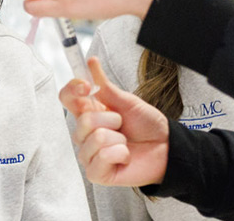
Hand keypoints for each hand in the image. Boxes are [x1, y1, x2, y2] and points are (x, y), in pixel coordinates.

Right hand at [64, 57, 169, 186]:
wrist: (166, 147)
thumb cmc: (147, 125)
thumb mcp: (127, 101)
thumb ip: (105, 85)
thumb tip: (90, 62)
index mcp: (90, 113)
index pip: (67, 98)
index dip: (73, 89)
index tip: (87, 85)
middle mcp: (85, 134)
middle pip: (83, 120)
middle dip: (111, 119)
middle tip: (122, 124)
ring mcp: (89, 154)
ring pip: (96, 138)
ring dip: (118, 139)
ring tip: (125, 142)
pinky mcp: (96, 173)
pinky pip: (102, 157)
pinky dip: (121, 154)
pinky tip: (125, 156)